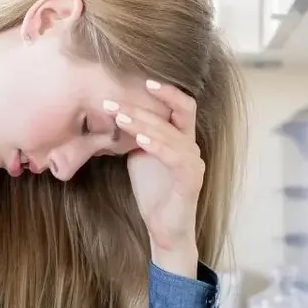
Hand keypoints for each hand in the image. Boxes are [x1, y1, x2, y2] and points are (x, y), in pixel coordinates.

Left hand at [108, 80, 202, 274]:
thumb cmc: (152, 191)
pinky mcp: (191, 180)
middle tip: (113, 101)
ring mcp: (193, 162)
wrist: (163, 228)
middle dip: (143, 105)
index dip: (166, 90)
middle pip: (176, 113)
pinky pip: (175, 156)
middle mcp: (191, 146)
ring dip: (144, 123)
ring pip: (172, 133)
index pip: (181, 105)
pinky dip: (158, 145)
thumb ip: (135, 135)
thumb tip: (113, 112)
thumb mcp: (139, 156)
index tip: (141, 79)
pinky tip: (140, 140)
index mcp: (181, 138)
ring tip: (119, 116)